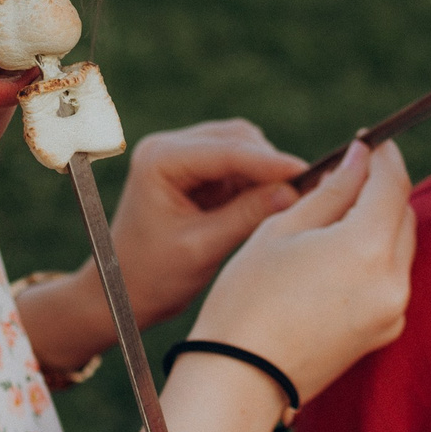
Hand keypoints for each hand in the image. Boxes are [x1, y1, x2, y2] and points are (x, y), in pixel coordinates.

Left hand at [112, 119, 307, 323]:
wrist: (124, 293)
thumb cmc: (153, 276)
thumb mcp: (203, 247)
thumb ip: (247, 215)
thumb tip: (294, 191)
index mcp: (160, 160)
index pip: (226, 151)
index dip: (270, 162)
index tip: (307, 173)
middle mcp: (169, 148)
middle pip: (237, 138)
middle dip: (269, 165)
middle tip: (303, 194)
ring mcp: (182, 157)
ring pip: (242, 148)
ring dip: (265, 173)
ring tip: (285, 204)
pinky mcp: (196, 172)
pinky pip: (238, 166)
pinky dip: (257, 182)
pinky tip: (271, 204)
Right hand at [189, 140, 413, 404]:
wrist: (242, 376)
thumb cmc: (249, 297)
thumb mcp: (284, 229)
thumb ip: (332, 190)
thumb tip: (359, 157)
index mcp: (367, 247)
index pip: (393, 184)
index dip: (383, 156)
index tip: (369, 141)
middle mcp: (393, 280)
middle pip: (403, 214)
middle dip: (379, 191)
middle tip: (342, 177)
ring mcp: (393, 310)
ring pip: (400, 247)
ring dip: (378, 224)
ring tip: (333, 218)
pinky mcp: (385, 331)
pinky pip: (391, 278)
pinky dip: (374, 258)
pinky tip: (336, 257)